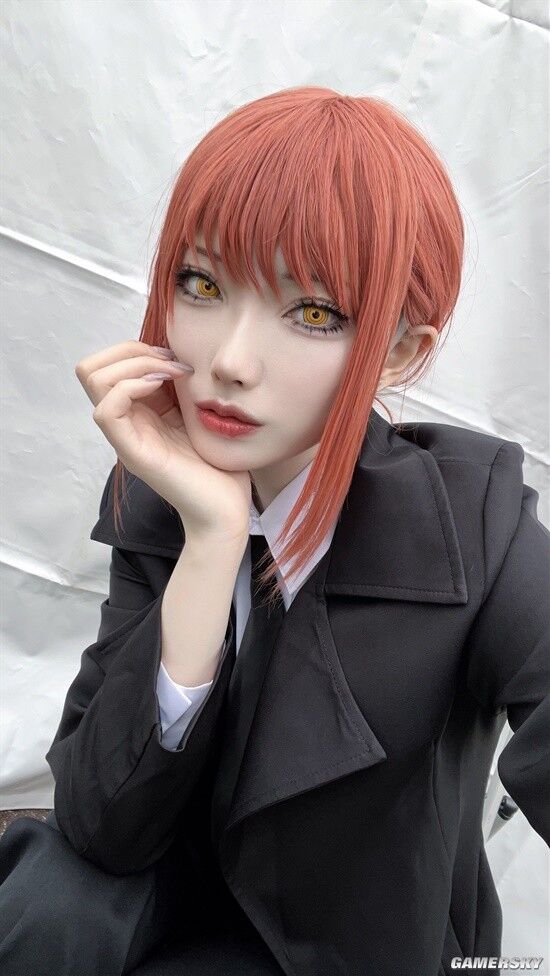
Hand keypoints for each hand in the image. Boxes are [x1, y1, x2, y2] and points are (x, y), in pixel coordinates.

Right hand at [75, 340, 251, 546]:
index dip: (136, 349)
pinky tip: (162, 388)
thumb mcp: (199, 410)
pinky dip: (132, 386)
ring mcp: (126, 437)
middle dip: (130, 351)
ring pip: (93, 381)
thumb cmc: (219, 464)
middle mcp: (126, 423)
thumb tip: (175, 349)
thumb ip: (182, 384)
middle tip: (171, 365)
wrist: (226, 509)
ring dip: (133, 365)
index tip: (175, 359)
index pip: (107, 365)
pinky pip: (107, 410)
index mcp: (139, 412)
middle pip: (91, 368)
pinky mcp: (133, 452)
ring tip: (169, 374)